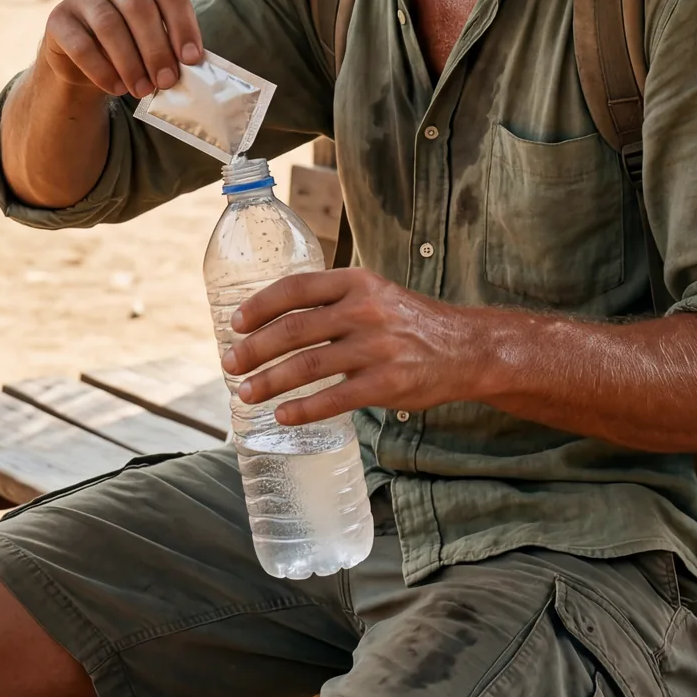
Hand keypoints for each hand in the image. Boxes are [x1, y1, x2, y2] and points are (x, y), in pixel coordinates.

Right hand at [41, 0, 202, 98]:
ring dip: (130, 63)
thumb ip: (170, 44)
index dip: (183, 26)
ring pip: (109, 25)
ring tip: (143, 90)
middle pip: (139, 7)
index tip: (192, 59)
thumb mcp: (152, 38)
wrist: (82, 59)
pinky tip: (117, 88)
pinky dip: (101, 70)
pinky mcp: (57, 17)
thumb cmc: (129, 44)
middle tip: (167, 81)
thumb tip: (189, 65)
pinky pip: (80, 45)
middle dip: (156, 48)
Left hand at [222, 269, 483, 425]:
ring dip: (269, 381)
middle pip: (294, 329)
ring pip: (308, 365)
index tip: (235, 324)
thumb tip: (276, 318)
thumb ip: (334, 300)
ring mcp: (376, 347)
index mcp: (357, 282)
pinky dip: (303, 408)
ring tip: (246, 394)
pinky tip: (283, 414)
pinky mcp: (387, 384)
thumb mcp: (375, 293)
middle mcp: (364, 310)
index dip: (260, 306)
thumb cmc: (410, 322)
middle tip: (230, 364)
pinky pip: (334, 398)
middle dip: (254, 349)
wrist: (466, 347)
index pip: (296, 288)